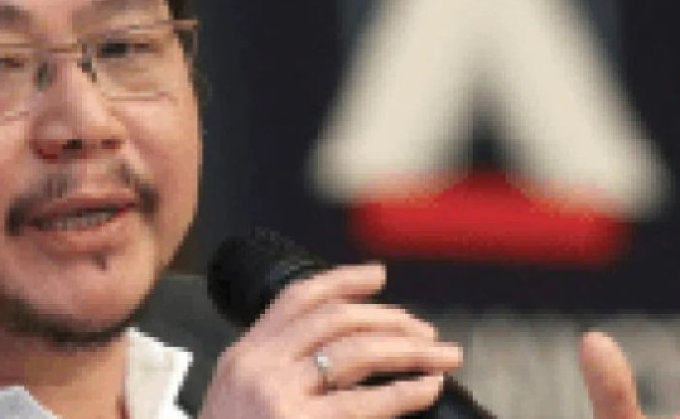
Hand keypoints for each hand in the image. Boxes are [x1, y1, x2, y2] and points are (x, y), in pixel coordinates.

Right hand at [198, 264, 462, 418]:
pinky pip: (365, 402)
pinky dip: (404, 391)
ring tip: (441, 353)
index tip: (379, 276)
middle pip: (336, 319)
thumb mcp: (238, 397)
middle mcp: (259, 366)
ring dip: (408, 348)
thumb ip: (279, 369)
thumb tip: (345, 352)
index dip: (343, 280)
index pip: (297, 299)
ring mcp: (277, 395)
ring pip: (357, 351)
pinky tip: (427, 386)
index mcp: (243, 356)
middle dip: (390, 317)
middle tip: (424, 329)